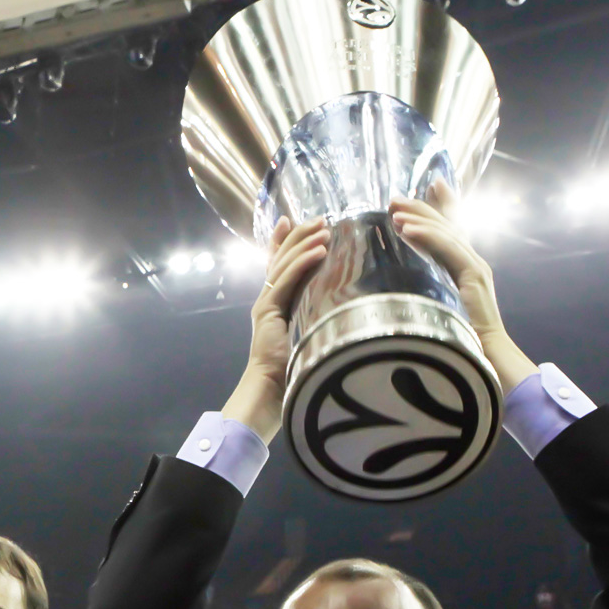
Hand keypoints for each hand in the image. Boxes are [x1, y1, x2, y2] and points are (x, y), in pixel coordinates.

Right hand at [222, 216, 328, 443]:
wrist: (269, 391)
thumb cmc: (293, 372)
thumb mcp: (308, 338)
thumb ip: (316, 320)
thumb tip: (342, 310)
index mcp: (274, 305)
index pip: (277, 265)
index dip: (282, 241)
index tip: (290, 220)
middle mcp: (267, 300)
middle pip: (281, 257)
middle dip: (299, 235)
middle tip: (320, 217)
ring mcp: (266, 304)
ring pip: (284, 264)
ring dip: (304, 242)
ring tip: (324, 227)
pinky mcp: (268, 310)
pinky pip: (287, 280)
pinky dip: (302, 263)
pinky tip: (319, 250)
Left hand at [390, 181, 535, 393]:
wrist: (487, 358)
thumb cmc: (460, 341)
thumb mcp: (439, 309)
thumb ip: (428, 291)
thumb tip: (402, 287)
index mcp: (466, 268)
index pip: (452, 229)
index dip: (440, 206)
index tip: (424, 188)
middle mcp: (474, 262)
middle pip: (447, 226)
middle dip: (421, 208)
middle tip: (394, 198)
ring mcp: (476, 268)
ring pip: (446, 234)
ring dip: (418, 220)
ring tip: (394, 211)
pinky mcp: (474, 277)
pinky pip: (448, 250)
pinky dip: (427, 238)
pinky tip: (407, 231)